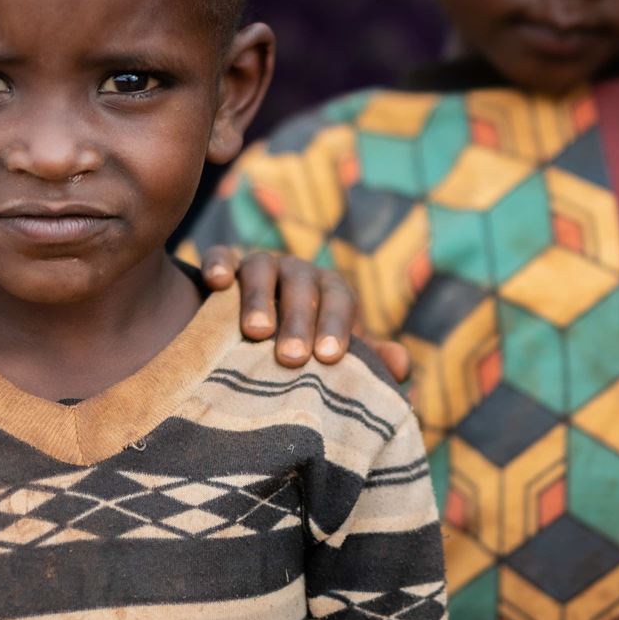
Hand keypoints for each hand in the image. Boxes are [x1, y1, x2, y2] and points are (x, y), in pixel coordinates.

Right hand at [200, 246, 411, 380]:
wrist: (253, 343)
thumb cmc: (306, 354)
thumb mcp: (336, 358)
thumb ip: (371, 362)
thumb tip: (402, 365)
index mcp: (329, 291)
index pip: (339, 298)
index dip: (336, 324)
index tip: (329, 356)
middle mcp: (297, 273)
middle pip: (302, 285)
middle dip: (298, 319)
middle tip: (292, 357)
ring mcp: (260, 266)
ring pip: (261, 268)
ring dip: (259, 297)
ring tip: (255, 332)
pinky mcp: (223, 265)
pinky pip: (220, 255)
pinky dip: (219, 263)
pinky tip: (216, 283)